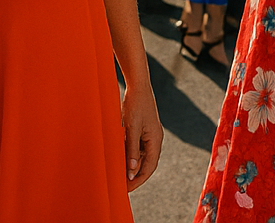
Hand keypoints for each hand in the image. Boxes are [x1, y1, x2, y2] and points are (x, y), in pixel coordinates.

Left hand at [121, 73, 162, 190]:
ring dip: (132, 166)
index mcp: (155, 140)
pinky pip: (138, 148)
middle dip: (135, 176)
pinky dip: (131, 155)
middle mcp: (155, 139)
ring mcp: (150, 134)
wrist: (138, 86)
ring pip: (142, 156)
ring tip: (119, 174)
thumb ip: (132, 150)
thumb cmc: (135, 105)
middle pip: (147, 164)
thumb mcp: (132, 129)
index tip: (126, 189)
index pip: (149, 167)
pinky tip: (120, 158)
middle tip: (121, 185)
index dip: (138, 180)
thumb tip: (132, 171)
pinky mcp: (144, 130)